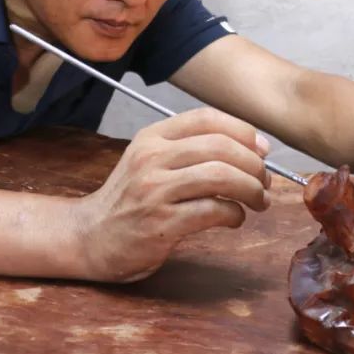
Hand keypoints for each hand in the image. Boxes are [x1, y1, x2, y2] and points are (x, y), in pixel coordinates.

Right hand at [73, 107, 270, 282]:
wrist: (89, 236)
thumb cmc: (130, 200)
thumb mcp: (150, 161)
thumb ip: (189, 150)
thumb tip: (251, 149)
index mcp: (152, 137)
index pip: (206, 118)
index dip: (243, 130)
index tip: (262, 149)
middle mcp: (152, 158)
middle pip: (220, 147)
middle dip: (254, 164)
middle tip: (264, 182)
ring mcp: (154, 190)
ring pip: (220, 176)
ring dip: (251, 189)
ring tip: (258, 201)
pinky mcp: (161, 222)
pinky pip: (213, 210)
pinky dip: (235, 214)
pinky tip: (234, 219)